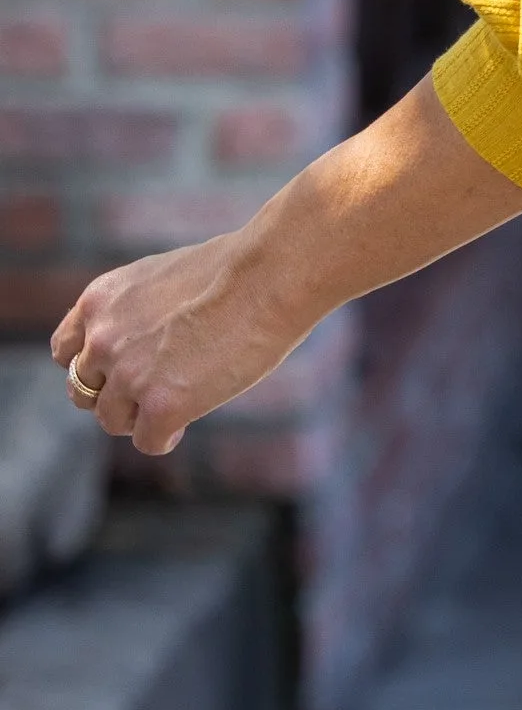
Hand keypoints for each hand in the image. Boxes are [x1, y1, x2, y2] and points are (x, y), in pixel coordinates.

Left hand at [51, 229, 306, 456]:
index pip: (64, 351)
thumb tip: (142, 347)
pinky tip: (189, 419)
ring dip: (140, 417)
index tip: (119, 369)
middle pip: (84, 392)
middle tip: (154, 389)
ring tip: (179, 402)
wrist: (270, 275)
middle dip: (116, 394)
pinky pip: (148, 441)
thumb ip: (136, 312)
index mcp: (100, 301)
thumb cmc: (236, 268)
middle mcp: (103, 340)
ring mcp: (129, 376)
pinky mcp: (161, 407)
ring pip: (112, 420)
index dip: (92, 365)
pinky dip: (167, 436)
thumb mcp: (163, 279)